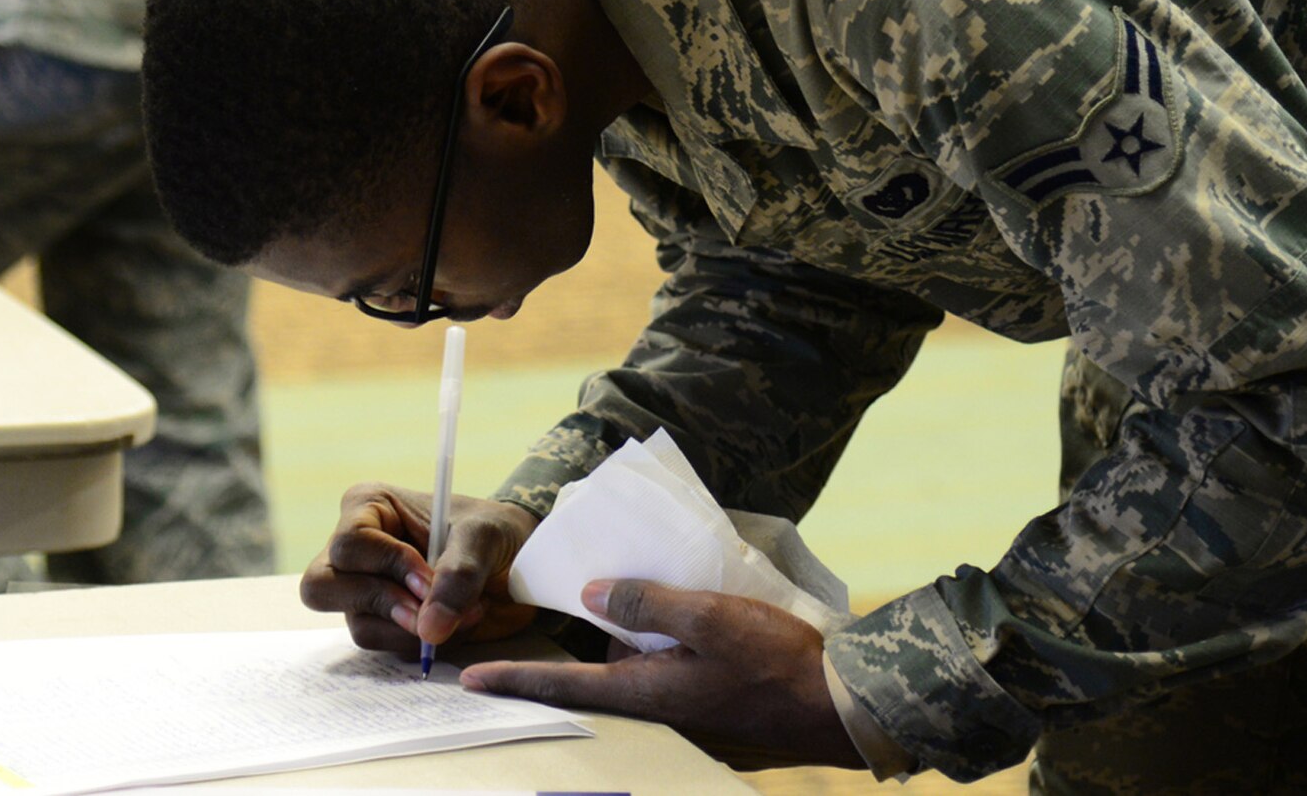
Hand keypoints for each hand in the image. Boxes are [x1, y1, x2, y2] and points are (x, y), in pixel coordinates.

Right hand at [300, 482, 539, 656]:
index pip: (349, 543)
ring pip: (358, 624)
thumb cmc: (495, 532)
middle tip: (426, 611)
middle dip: (380, 603)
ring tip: (466, 612)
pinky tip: (454, 625)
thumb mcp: (485, 538)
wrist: (517, 563)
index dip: (387, 566)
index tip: (429, 580)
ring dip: (413, 629)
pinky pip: (381, 645)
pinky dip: (420, 644)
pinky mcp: (380, 620)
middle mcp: (355, 549)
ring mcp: (363, 588)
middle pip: (322, 587)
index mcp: (370, 507)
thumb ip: (458, 576)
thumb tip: (427, 629)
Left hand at [462, 580, 864, 770]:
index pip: (562, 683)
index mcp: (645, 692)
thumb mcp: (710, 618)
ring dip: (628, 643)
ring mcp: (683, 712)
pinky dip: (658, 650)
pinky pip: (666, 674)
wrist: (838, 706)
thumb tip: (591, 594)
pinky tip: (680, 618)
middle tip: (550, 619)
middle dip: (573, 650)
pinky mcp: (709, 708)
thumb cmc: (776, 662)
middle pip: (596, 675)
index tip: (468, 679)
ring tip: (627, 599)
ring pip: (634, 671)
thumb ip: (647, 604)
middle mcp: (655, 708)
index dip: (513, 678)